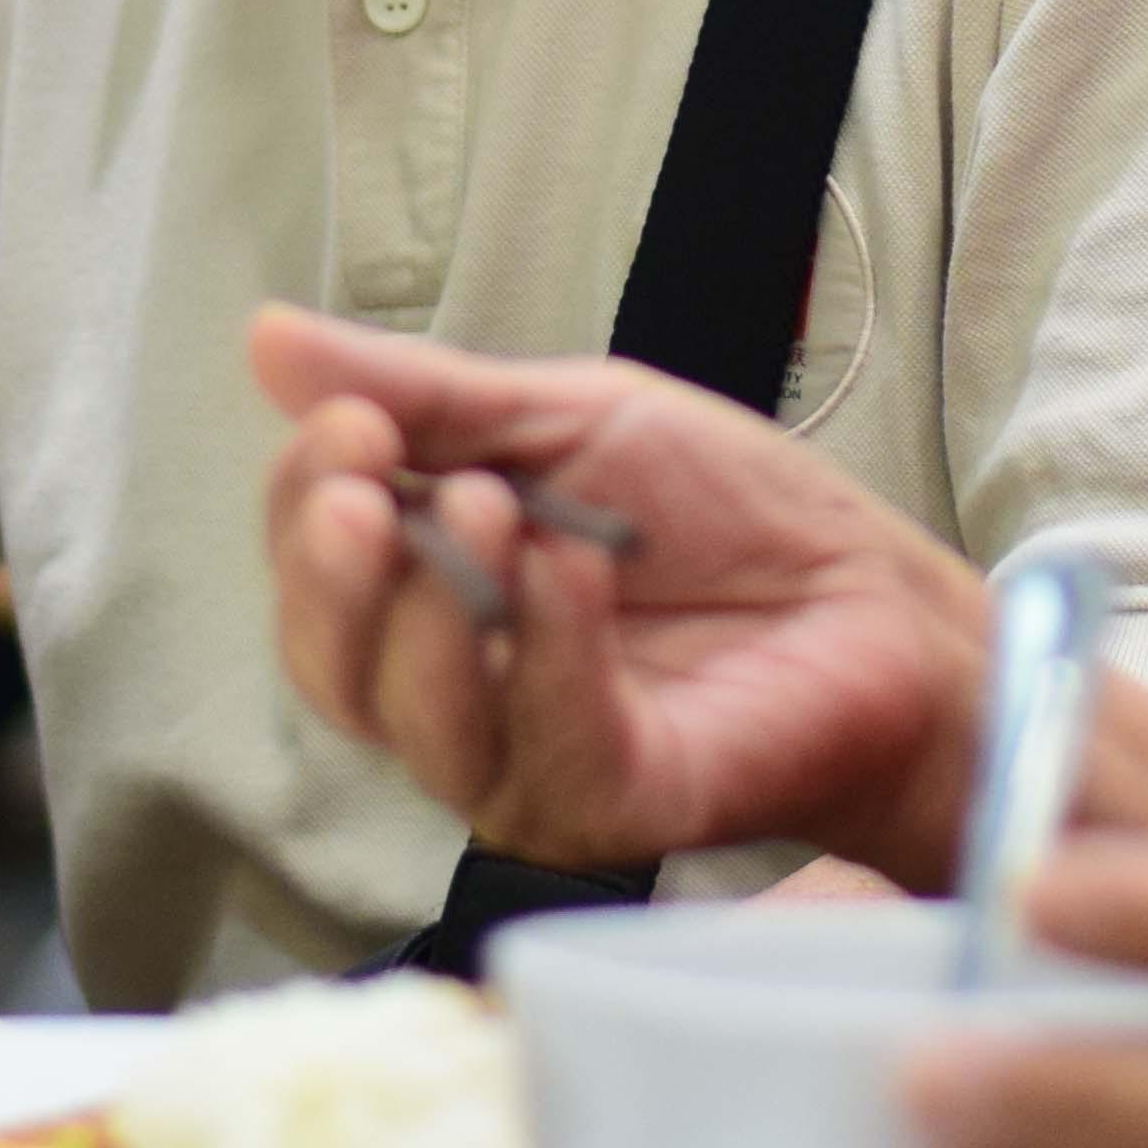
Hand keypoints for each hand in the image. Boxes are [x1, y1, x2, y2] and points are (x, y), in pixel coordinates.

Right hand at [252, 306, 994, 877]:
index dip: (305, 500)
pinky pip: (542, 752)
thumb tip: (269, 339)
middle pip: (332, 667)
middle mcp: (460, 698)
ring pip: (416, 726)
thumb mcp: (571, 416)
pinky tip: (569, 571)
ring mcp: (531, 764)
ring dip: (435, 611)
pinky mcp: (616, 808)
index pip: (312, 574)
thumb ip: (429, 395)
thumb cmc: (731, 516)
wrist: (879, 596)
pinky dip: (544, 652)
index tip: (350, 422)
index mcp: (433, 600)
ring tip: (495, 509)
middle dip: (330, 573)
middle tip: (365, 484)